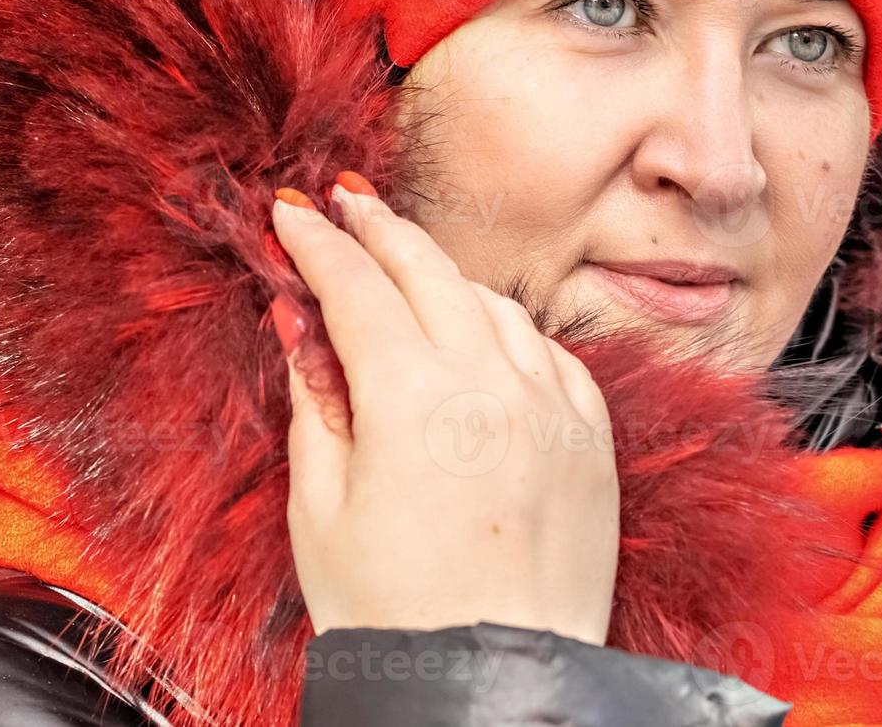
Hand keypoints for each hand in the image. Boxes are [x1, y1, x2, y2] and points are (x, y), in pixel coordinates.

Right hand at [272, 173, 618, 646]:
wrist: (493, 686)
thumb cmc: (394, 611)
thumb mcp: (321, 508)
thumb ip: (315, 399)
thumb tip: (299, 320)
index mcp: (414, 400)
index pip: (356, 289)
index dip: (317, 246)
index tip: (291, 216)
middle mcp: (492, 385)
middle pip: (429, 272)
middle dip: (379, 228)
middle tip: (345, 203)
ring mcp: (552, 407)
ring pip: (494, 304)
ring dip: (445, 276)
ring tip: (406, 270)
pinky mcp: (590, 436)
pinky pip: (549, 352)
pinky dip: (508, 330)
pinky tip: (483, 335)